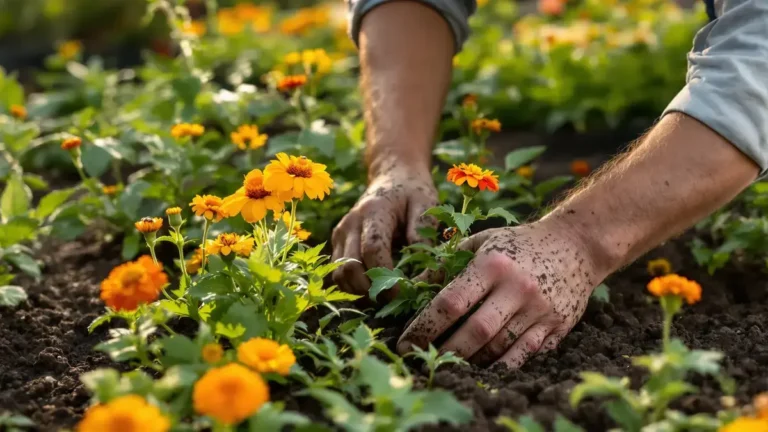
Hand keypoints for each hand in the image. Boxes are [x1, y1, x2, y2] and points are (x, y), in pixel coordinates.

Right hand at [332, 166, 437, 294]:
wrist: (392, 176)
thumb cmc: (412, 192)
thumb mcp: (425, 203)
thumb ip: (423, 230)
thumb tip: (421, 262)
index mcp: (373, 212)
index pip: (372, 250)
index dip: (386, 276)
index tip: (403, 292)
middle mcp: (350, 223)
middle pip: (350, 266)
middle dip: (371, 290)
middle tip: (396, 300)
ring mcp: (340, 234)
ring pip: (339, 274)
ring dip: (360, 292)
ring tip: (385, 296)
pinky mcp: (338, 243)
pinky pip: (338, 273)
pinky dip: (353, 287)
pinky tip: (374, 289)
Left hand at [397, 222, 601, 367]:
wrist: (576, 245)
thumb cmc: (519, 243)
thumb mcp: (481, 242)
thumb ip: (445, 265)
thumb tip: (410, 289)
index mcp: (493, 264)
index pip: (451, 302)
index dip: (424, 326)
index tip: (405, 341)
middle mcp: (517, 288)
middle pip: (475, 332)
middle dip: (445, 351)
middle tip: (423, 359)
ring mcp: (539, 310)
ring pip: (499, 349)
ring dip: (470, 362)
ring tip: (448, 365)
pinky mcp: (557, 327)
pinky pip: (523, 356)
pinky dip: (499, 367)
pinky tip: (481, 369)